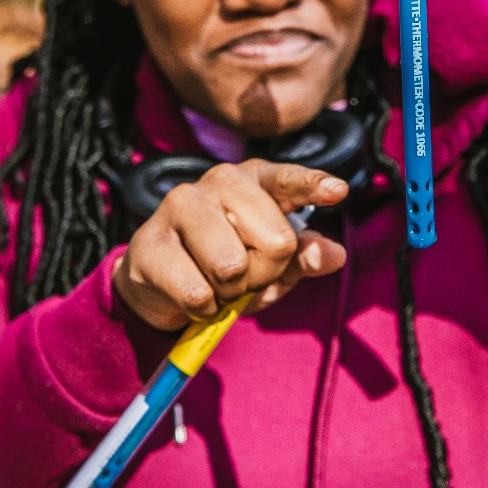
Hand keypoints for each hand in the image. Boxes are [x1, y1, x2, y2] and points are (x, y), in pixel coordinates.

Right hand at [112, 159, 347, 330]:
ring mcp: (180, 203)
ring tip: (215, 282)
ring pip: (233, 267)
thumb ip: (304, 257)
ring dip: (230, 292)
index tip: (338, 191)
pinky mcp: (149, 240)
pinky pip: (197, 292)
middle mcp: (220, 180)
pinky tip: (190, 293)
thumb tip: (334, 254)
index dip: (314, 186)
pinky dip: (202, 308)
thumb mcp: (274, 265)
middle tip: (242, 274)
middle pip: (277, 242)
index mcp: (256, 179)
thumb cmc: (227, 265)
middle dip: (264, 273)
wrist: (160, 283)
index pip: (290, 180)